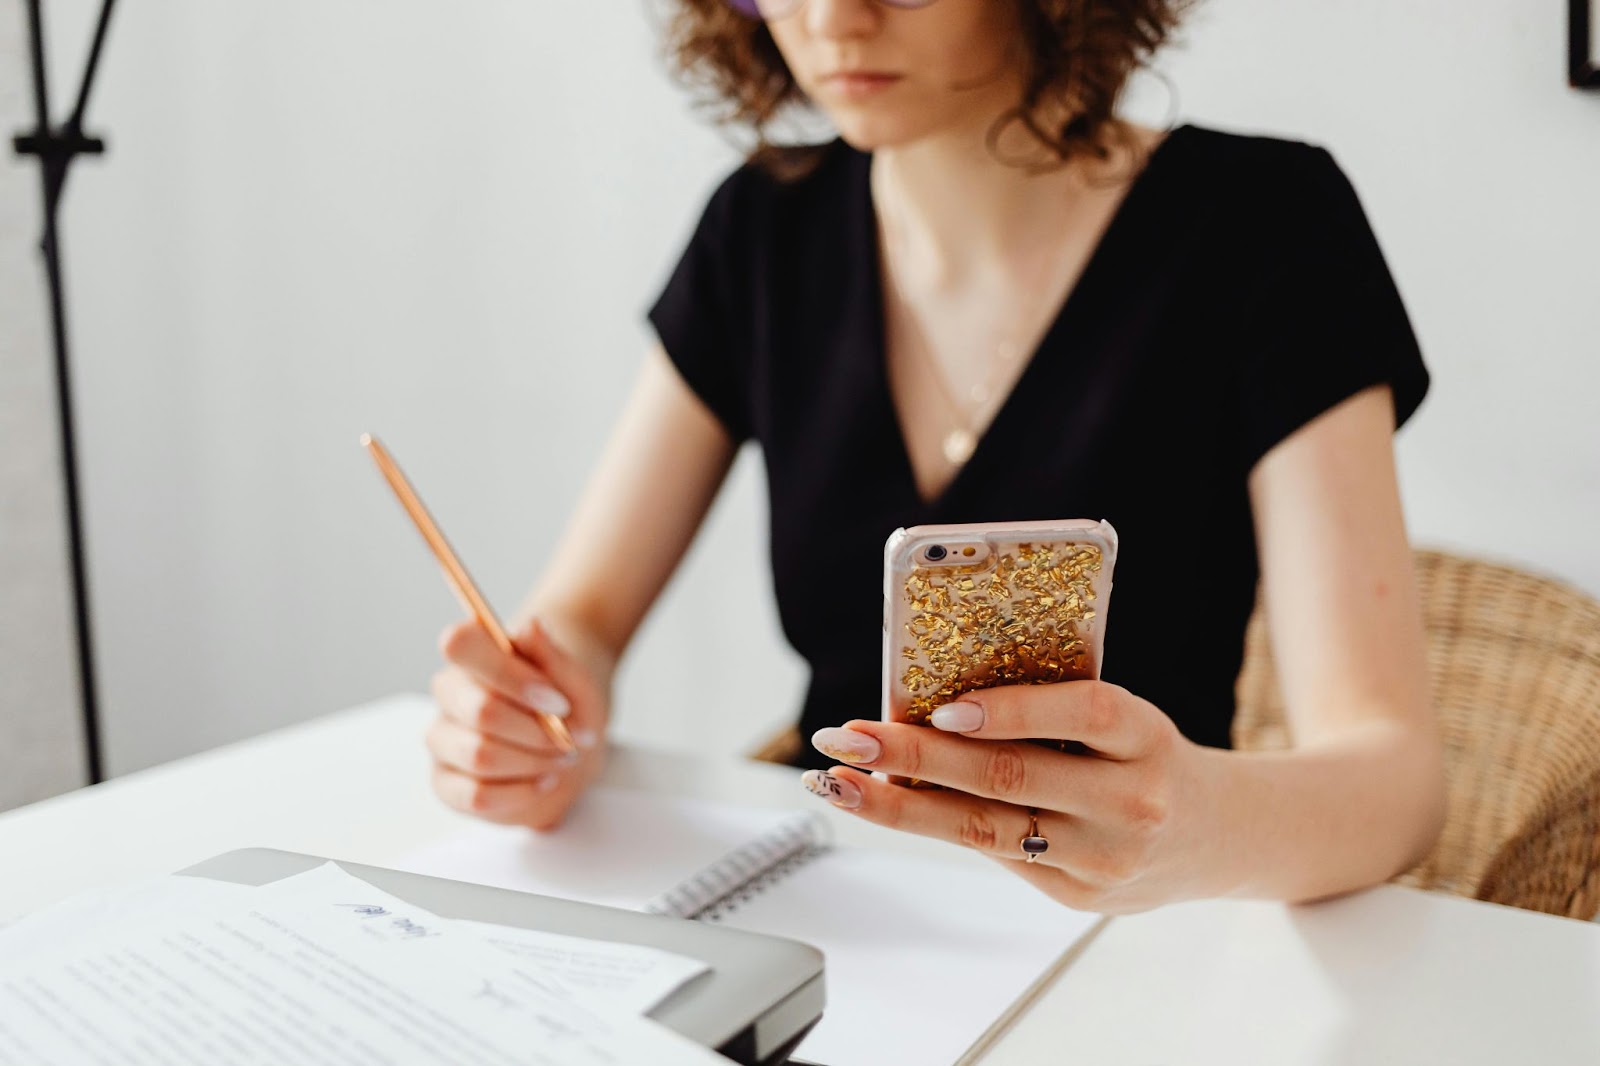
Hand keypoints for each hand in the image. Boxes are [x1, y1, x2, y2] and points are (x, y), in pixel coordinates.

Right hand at [427, 617, 607, 829]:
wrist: (568, 741)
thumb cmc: (565, 701)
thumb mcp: (573, 676)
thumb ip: (551, 653)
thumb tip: (531, 626)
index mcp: (471, 653)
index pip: (458, 644)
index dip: (510, 675)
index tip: (557, 701)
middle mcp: (449, 694)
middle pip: (482, 712)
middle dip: (538, 731)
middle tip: (572, 738)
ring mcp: (442, 740)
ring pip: (481, 756)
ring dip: (534, 762)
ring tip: (563, 758)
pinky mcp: (446, 784)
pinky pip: (477, 795)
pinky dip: (522, 792)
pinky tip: (544, 780)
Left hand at [802, 681, 1219, 913]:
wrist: (1221, 835)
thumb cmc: (1149, 759)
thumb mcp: (1125, 721)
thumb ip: (1051, 712)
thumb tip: (934, 705)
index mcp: (1145, 736)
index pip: (1081, 713)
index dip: (1009, 711)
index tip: (942, 709)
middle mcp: (1129, 802)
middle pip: (1010, 778)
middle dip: (915, 757)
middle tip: (849, 738)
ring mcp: (1103, 858)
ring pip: (985, 829)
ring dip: (899, 805)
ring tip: (840, 781)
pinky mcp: (1076, 895)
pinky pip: (994, 853)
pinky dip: (934, 826)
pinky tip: (886, 806)